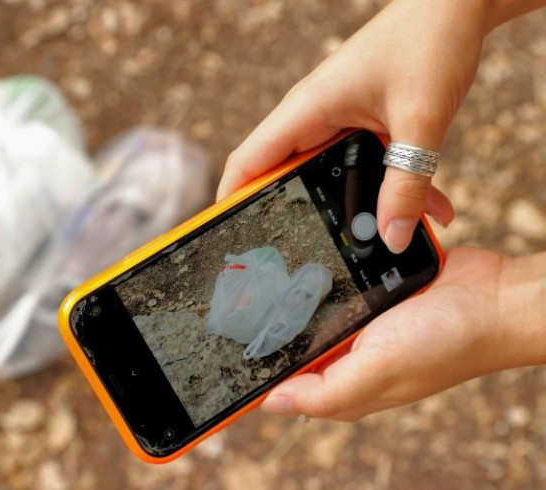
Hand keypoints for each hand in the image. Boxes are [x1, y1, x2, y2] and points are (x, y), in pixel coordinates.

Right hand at [218, 0, 494, 252]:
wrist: (458, 6)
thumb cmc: (430, 42)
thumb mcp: (421, 121)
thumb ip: (407, 184)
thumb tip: (392, 238)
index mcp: (306, 111)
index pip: (248, 163)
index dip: (230, 201)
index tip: (227, 239)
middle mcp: (313, 118)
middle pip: (283, 178)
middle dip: (292, 217)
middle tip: (303, 258)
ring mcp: (337, 122)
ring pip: (328, 178)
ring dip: (350, 209)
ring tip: (374, 243)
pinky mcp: (362, 125)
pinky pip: (362, 168)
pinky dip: (388, 191)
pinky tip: (429, 212)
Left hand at [259, 247, 545, 420]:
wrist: (495, 297)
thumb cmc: (445, 342)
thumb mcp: (380, 372)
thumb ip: (326, 391)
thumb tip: (271, 403)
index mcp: (342, 379)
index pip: (283, 381)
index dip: (251, 371)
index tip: (216, 349)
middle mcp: (345, 351)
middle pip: (289, 340)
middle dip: (263, 322)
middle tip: (231, 294)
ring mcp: (357, 318)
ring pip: (307, 306)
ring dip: (290, 290)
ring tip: (257, 268)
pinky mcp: (368, 288)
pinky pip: (334, 280)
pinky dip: (321, 269)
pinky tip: (302, 252)